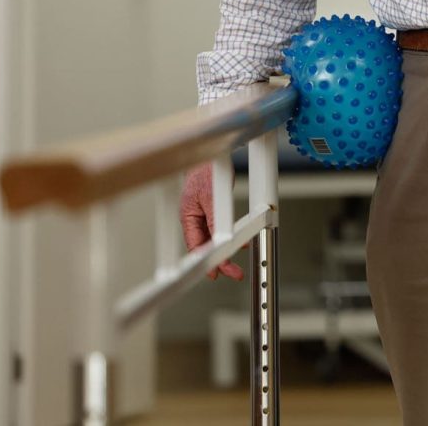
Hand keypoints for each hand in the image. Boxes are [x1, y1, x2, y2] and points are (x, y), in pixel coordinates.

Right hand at [180, 162, 243, 280]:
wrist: (208, 154)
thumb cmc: (204, 169)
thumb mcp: (212, 196)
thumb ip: (215, 218)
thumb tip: (220, 238)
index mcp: (187, 216)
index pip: (196, 246)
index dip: (206, 262)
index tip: (216, 274)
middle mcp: (193, 217)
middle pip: (204, 245)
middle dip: (218, 260)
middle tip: (233, 273)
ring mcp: (201, 213)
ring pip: (212, 238)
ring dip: (224, 249)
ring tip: (235, 263)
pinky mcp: (210, 208)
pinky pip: (218, 227)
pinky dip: (228, 235)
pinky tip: (239, 241)